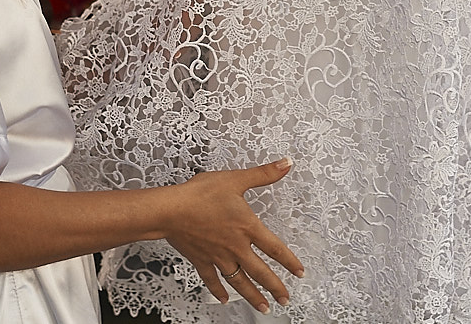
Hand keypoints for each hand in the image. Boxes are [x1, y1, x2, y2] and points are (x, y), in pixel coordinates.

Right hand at [163, 157, 303, 312]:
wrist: (170, 210)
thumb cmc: (200, 194)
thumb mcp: (236, 179)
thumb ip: (264, 174)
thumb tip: (286, 164)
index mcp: (247, 228)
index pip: (275, 248)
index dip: (290, 262)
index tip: (299, 273)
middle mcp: (235, 247)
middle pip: (260, 272)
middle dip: (275, 287)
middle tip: (285, 300)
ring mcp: (218, 256)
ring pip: (239, 281)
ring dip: (252, 296)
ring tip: (263, 307)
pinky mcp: (201, 260)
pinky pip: (212, 280)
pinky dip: (218, 291)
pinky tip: (224, 299)